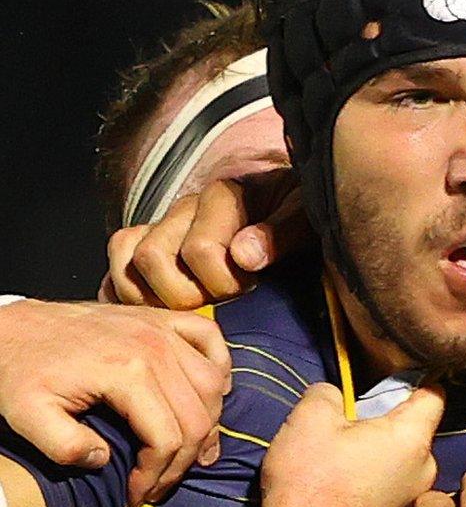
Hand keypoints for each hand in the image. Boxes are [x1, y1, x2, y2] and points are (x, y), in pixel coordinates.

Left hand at [0, 298, 231, 505]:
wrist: (11, 327)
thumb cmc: (18, 372)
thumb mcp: (25, 415)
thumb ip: (63, 446)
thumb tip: (104, 459)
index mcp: (126, 372)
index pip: (167, 438)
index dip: (156, 476)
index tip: (136, 495)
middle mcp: (154, 347)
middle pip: (197, 419)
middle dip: (182, 462)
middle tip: (158, 484)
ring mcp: (161, 329)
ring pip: (212, 387)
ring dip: (207, 424)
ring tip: (186, 452)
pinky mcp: (161, 319)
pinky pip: (210, 339)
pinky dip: (219, 367)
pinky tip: (209, 393)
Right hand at [103, 168, 308, 308]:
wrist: (295, 207)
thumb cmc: (303, 215)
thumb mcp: (307, 217)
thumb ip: (280, 233)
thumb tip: (242, 255)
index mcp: (222, 197)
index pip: (198, 251)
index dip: (223, 282)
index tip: (251, 286)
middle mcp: (185, 208)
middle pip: (150, 258)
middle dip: (184, 293)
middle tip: (218, 301)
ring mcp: (164, 226)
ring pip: (125, 257)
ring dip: (150, 294)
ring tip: (189, 308)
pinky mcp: (152, 244)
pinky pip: (117, 264)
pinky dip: (125, 291)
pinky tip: (153, 309)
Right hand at [251, 384, 443, 506]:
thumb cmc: (309, 480)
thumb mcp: (309, 418)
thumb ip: (329, 393)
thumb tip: (335, 396)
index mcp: (412, 439)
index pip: (433, 396)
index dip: (414, 381)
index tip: (394, 379)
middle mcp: (425, 470)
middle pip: (414, 431)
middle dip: (386, 422)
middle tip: (350, 423)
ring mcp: (413, 498)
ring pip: (402, 460)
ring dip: (378, 453)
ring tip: (342, 457)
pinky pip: (391, 486)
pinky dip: (373, 480)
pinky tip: (343, 483)